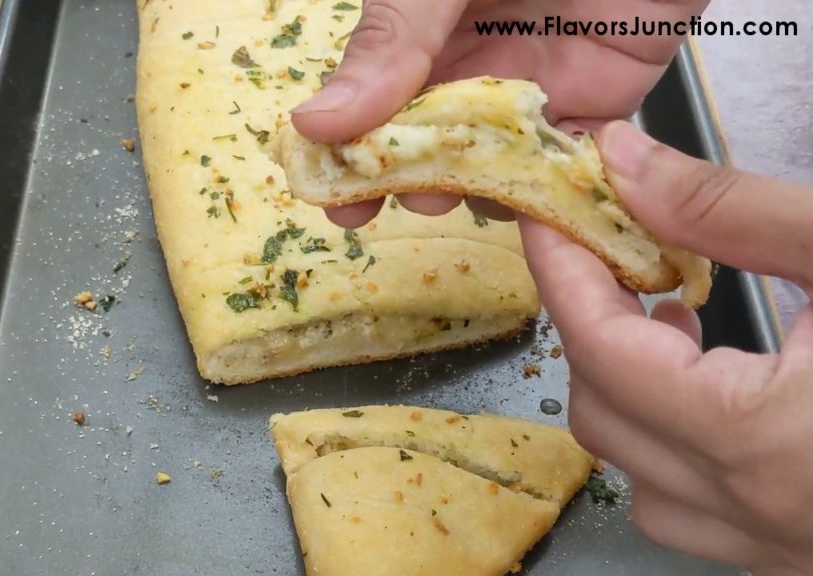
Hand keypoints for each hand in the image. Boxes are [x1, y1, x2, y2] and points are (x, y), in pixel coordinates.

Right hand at [290, 0, 709, 227]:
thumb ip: (391, 41)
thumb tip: (314, 123)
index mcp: (418, 41)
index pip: (372, 112)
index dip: (354, 165)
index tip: (342, 209)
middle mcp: (466, 75)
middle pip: (429, 154)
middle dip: (420, 187)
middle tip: (422, 200)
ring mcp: (529, 97)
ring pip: (495, 174)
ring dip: (488, 195)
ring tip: (491, 192)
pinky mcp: (593, 110)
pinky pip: (567, 171)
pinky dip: (558, 196)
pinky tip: (549, 206)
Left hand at [521, 120, 812, 574]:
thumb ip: (732, 211)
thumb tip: (626, 166)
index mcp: (763, 444)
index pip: (599, 349)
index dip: (562, 272)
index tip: (549, 218)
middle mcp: (761, 519)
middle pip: (604, 415)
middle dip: (596, 329)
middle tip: (629, 261)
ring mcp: (784, 555)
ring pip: (641, 477)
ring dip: (635, 395)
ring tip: (680, 325)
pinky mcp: (807, 562)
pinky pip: (697, 513)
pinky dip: (682, 448)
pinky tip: (725, 394)